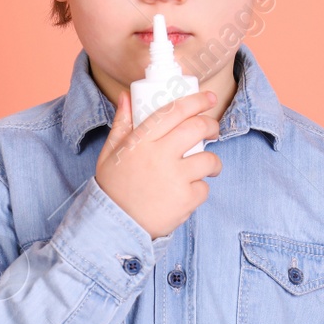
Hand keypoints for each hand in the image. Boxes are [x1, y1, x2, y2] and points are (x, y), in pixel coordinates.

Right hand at [95, 89, 222, 239]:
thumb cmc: (113, 187)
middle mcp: (159, 156)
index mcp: (141, 141)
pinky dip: (199, 190)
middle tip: (213, 130)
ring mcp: (174, 178)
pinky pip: (204, 188)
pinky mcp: (185, 200)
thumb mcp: (110, 153)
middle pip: (197, 128)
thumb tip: (126, 97)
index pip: (174, 111)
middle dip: (211, 126)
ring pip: (208, 159)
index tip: (209, 97)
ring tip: (208, 167)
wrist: (114, 226)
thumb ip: (121, 124)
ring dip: (213, 161)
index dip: (196, 101)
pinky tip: (188, 193)